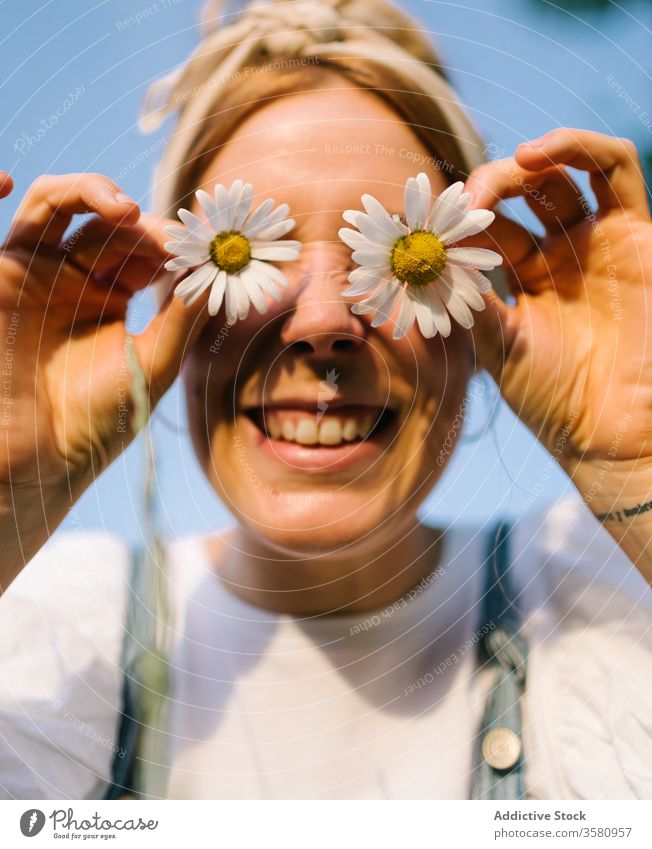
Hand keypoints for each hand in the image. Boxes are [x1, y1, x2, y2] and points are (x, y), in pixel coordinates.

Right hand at [0, 173, 210, 583]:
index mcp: (112, 295)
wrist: (42, 455)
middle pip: (114, 223)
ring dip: (101, 193)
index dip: (179, 241)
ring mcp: (42, 270)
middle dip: (149, 226)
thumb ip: (186, 314)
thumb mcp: (156, 361)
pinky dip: (59, 191)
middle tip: (179, 241)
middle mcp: (76, 276)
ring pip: (69, 202)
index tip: (212, 245)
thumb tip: (223, 269)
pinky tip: (100, 201)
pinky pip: (32, 212)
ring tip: (132, 215)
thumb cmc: (100, 418)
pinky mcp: (10, 269)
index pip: (149, 249)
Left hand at [465, 129, 651, 479]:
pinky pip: (616, 168)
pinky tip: (535, 156)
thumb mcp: (495, 344)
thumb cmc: (551, 397)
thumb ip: (466, 297)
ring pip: (563, 172)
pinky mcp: (636, 234)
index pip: (488, 226)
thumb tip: (422, 256)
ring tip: (495, 181)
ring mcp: (597, 242)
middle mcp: (560, 254)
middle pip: (521, 193)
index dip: (460, 218)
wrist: (608, 430)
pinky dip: (579, 146)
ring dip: (525, 161)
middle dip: (487, 188)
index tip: (430, 226)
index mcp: (524, 278)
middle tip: (461, 205)